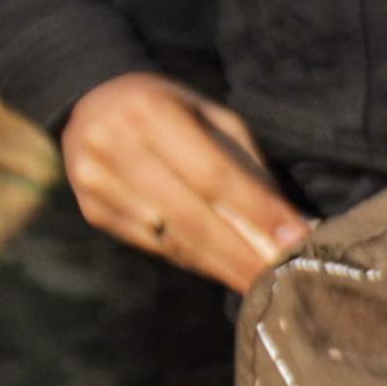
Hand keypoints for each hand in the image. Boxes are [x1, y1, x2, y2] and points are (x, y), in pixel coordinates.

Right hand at [60, 72, 305, 288]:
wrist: (92, 103)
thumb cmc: (169, 109)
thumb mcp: (210, 117)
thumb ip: (244, 165)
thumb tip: (286, 224)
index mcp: (149, 112)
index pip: (211, 174)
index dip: (256, 211)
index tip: (295, 240)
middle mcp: (113, 145)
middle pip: (189, 215)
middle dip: (241, 253)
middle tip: (280, 280)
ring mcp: (95, 181)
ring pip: (170, 237)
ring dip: (220, 264)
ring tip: (257, 282)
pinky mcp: (91, 209)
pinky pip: (152, 244)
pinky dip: (192, 258)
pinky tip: (220, 266)